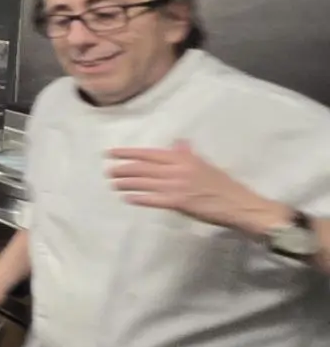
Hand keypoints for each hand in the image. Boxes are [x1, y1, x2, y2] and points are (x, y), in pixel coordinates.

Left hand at [106, 140, 287, 236]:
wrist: (239, 203)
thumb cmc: (222, 184)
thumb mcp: (204, 164)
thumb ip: (187, 154)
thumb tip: (178, 142)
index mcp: (183, 158)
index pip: (149, 153)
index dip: (128, 153)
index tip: (111, 153)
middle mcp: (177, 169)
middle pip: (142, 167)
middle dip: (122, 169)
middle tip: (108, 171)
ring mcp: (177, 186)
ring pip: (144, 183)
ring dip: (126, 183)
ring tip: (114, 183)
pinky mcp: (178, 202)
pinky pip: (152, 199)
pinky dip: (138, 198)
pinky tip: (127, 198)